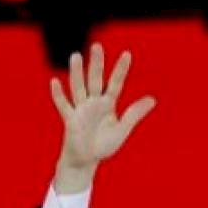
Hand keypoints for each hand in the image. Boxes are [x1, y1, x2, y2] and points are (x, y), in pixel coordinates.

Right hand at [50, 43, 156, 192]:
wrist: (85, 160)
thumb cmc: (103, 145)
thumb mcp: (122, 129)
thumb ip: (134, 114)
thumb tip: (153, 99)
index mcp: (107, 104)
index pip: (115, 83)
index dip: (121, 70)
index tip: (127, 54)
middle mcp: (93, 103)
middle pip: (95, 80)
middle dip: (96, 64)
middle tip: (97, 46)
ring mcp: (81, 110)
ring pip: (78, 88)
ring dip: (77, 73)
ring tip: (75, 56)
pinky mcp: (70, 120)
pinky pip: (64, 106)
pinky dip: (58, 95)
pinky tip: (55, 82)